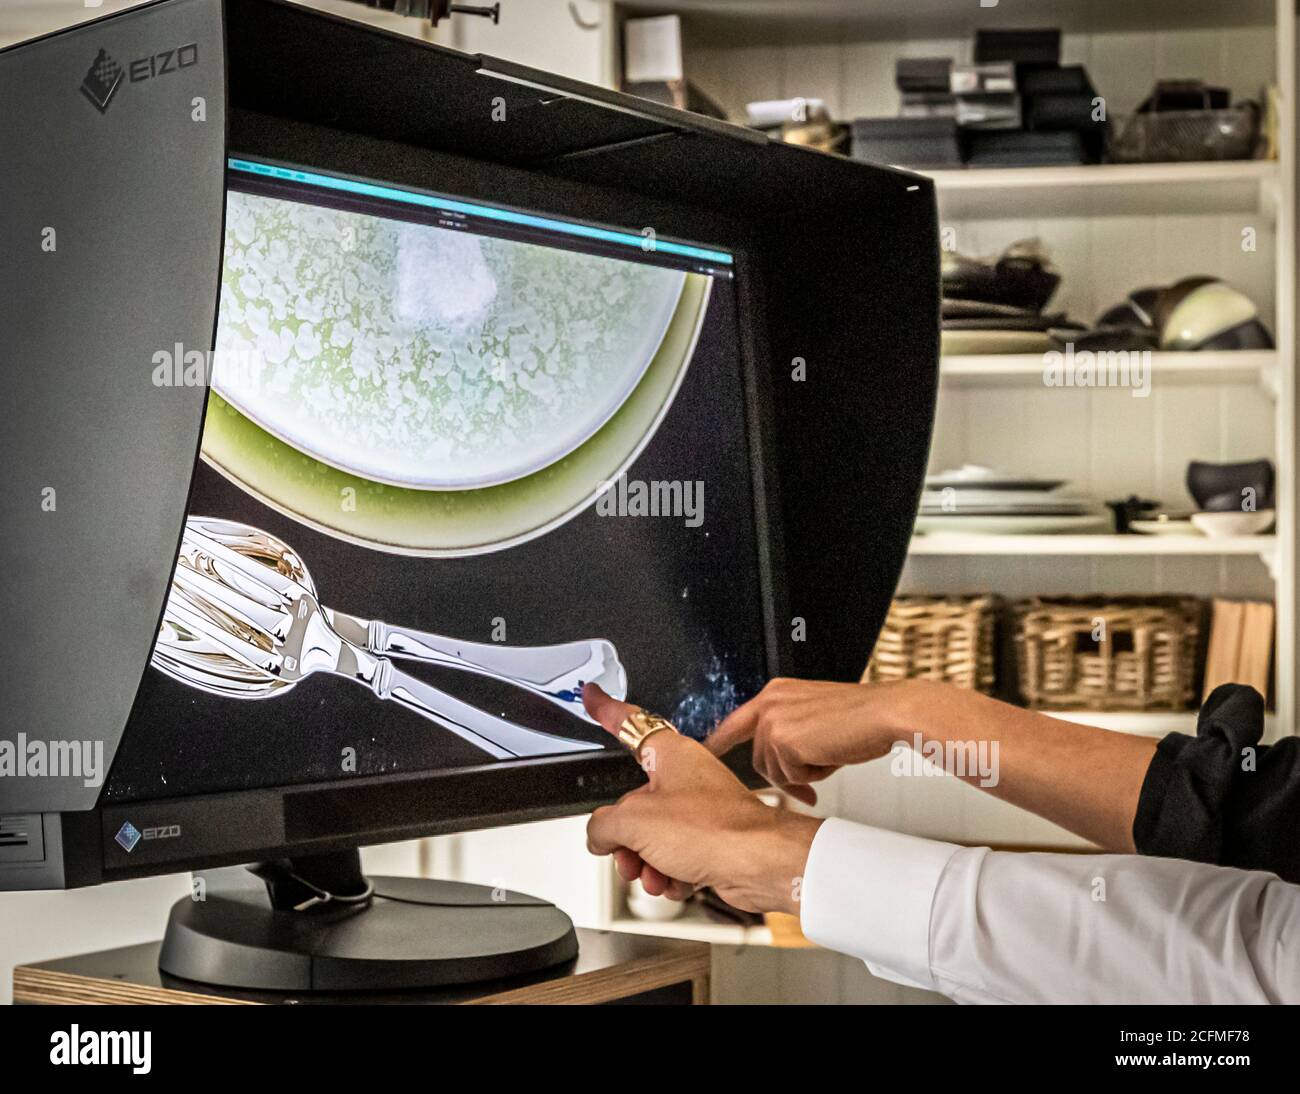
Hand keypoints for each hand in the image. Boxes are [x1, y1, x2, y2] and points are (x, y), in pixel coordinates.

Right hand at [583, 683, 821, 914]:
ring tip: (652, 874)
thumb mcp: (635, 823)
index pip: (628, 724)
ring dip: (645, 861)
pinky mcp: (711, 841)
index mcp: (669, 755)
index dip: (606, 710)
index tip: (593, 697)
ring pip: (652, 836)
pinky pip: (674, 856)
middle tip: (623, 852)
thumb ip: (602, 825)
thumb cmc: (716, 829)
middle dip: (624, 837)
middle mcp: (685, 778)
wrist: (760, 865)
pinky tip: (674, 882)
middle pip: (633, 802)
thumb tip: (599, 835)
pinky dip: (670, 873)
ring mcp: (699, 810)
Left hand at [707, 677, 925, 801]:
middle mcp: (769, 703)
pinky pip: (792, 777)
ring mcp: (774, 722)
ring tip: (830, 753)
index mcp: (775, 692)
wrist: (885, 713)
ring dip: (804, 773)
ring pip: (775, 771)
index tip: (704, 752)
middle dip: (784, 773)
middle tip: (813, 777)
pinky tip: (832, 755)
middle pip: (758, 758)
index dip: (719, 741)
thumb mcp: (815, 715)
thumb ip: (790, 730)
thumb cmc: (860, 717)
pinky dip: (815, 775)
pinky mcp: (784, 741)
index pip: (736, 721)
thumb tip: (779, 761)